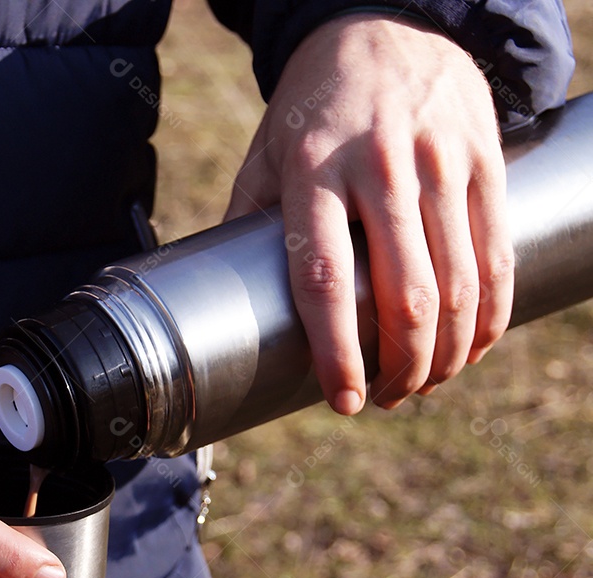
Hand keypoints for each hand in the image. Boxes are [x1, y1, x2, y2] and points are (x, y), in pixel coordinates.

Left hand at [227, 14, 511, 411]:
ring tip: (423, 384)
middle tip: (386, 398)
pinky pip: (497, 252)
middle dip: (400, 365)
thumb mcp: (265, 153)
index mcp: (312, 167)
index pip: (323, 277)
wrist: (384, 26)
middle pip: (405, 294)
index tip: (344, 401)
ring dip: (446, 353)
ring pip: (460, 283)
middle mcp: (380, 165)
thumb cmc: (313, 107)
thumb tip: (219, 298)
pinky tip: (472, 346)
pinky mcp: (484, 158)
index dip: (336, 351)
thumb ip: (249, 221)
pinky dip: (490, 314)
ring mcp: (440, 160)